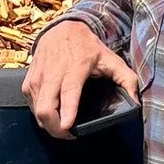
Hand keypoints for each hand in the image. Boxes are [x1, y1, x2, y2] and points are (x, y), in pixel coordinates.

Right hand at [22, 20, 139, 138]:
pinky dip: (41, 113)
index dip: (67, 111)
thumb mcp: (111, 59)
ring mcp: (38, 78)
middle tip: (68, 133)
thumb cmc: (86, 46)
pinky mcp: (28, 82)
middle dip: (55, 128)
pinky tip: (53, 111)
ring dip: (48, 123)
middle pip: (46, 108)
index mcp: (75, 68)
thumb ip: (127, 80)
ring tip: (62, 125)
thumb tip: (135, 101)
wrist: (61, 29)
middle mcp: (53, 73)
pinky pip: (32, 105)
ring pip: (37, 111)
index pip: (68, 92)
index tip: (67, 126)